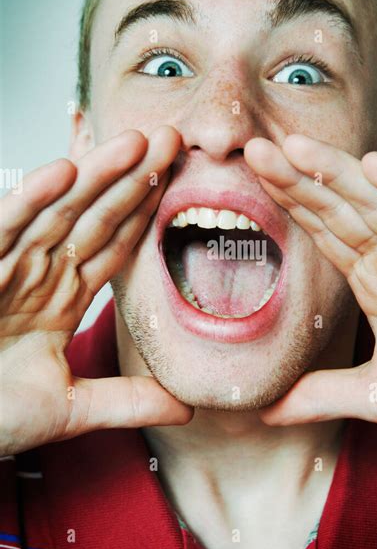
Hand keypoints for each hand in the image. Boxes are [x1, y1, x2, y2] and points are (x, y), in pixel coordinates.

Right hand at [0, 126, 192, 455]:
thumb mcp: (70, 409)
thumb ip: (127, 401)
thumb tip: (187, 409)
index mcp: (62, 298)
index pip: (113, 246)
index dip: (146, 213)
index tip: (181, 181)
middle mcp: (38, 275)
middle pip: (94, 217)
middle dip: (132, 178)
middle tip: (170, 138)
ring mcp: (5, 269)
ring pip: (55, 213)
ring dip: (93, 176)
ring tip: (135, 142)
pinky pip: (3, 230)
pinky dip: (28, 201)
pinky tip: (62, 172)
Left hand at [244, 134, 376, 437]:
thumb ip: (324, 395)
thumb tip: (268, 411)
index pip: (324, 230)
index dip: (289, 202)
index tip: (248, 177)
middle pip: (341, 206)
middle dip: (299, 177)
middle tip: (254, 148)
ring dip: (341, 173)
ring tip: (296, 147)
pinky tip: (376, 168)